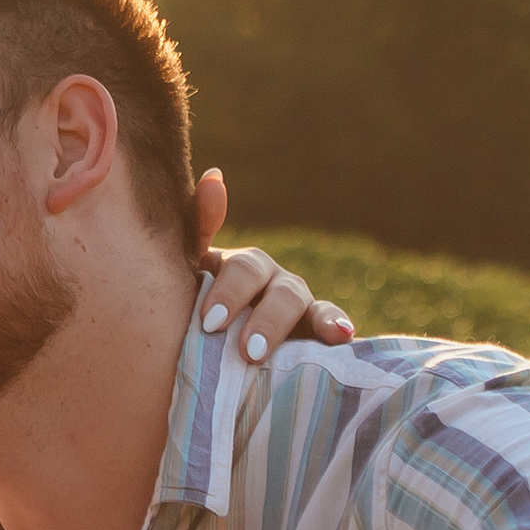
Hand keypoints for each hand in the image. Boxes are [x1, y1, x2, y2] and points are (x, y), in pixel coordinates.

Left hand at [193, 170, 352, 359]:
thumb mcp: (186, 273)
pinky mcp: (317, 333)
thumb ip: (197, 228)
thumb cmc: (193, 311)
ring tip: (276, 354)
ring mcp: (300, 308)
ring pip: (306, 307)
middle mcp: (275, 283)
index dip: (230, 293)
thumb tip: (214, 175)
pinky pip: (331, 325)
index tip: (210, 321)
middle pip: (280, 292)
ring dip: (295, 328)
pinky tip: (343, 336)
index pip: (244, 270)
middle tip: (247, 351)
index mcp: (244, 269)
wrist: (206, 353)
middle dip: (265, 321)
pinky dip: (338, 327)